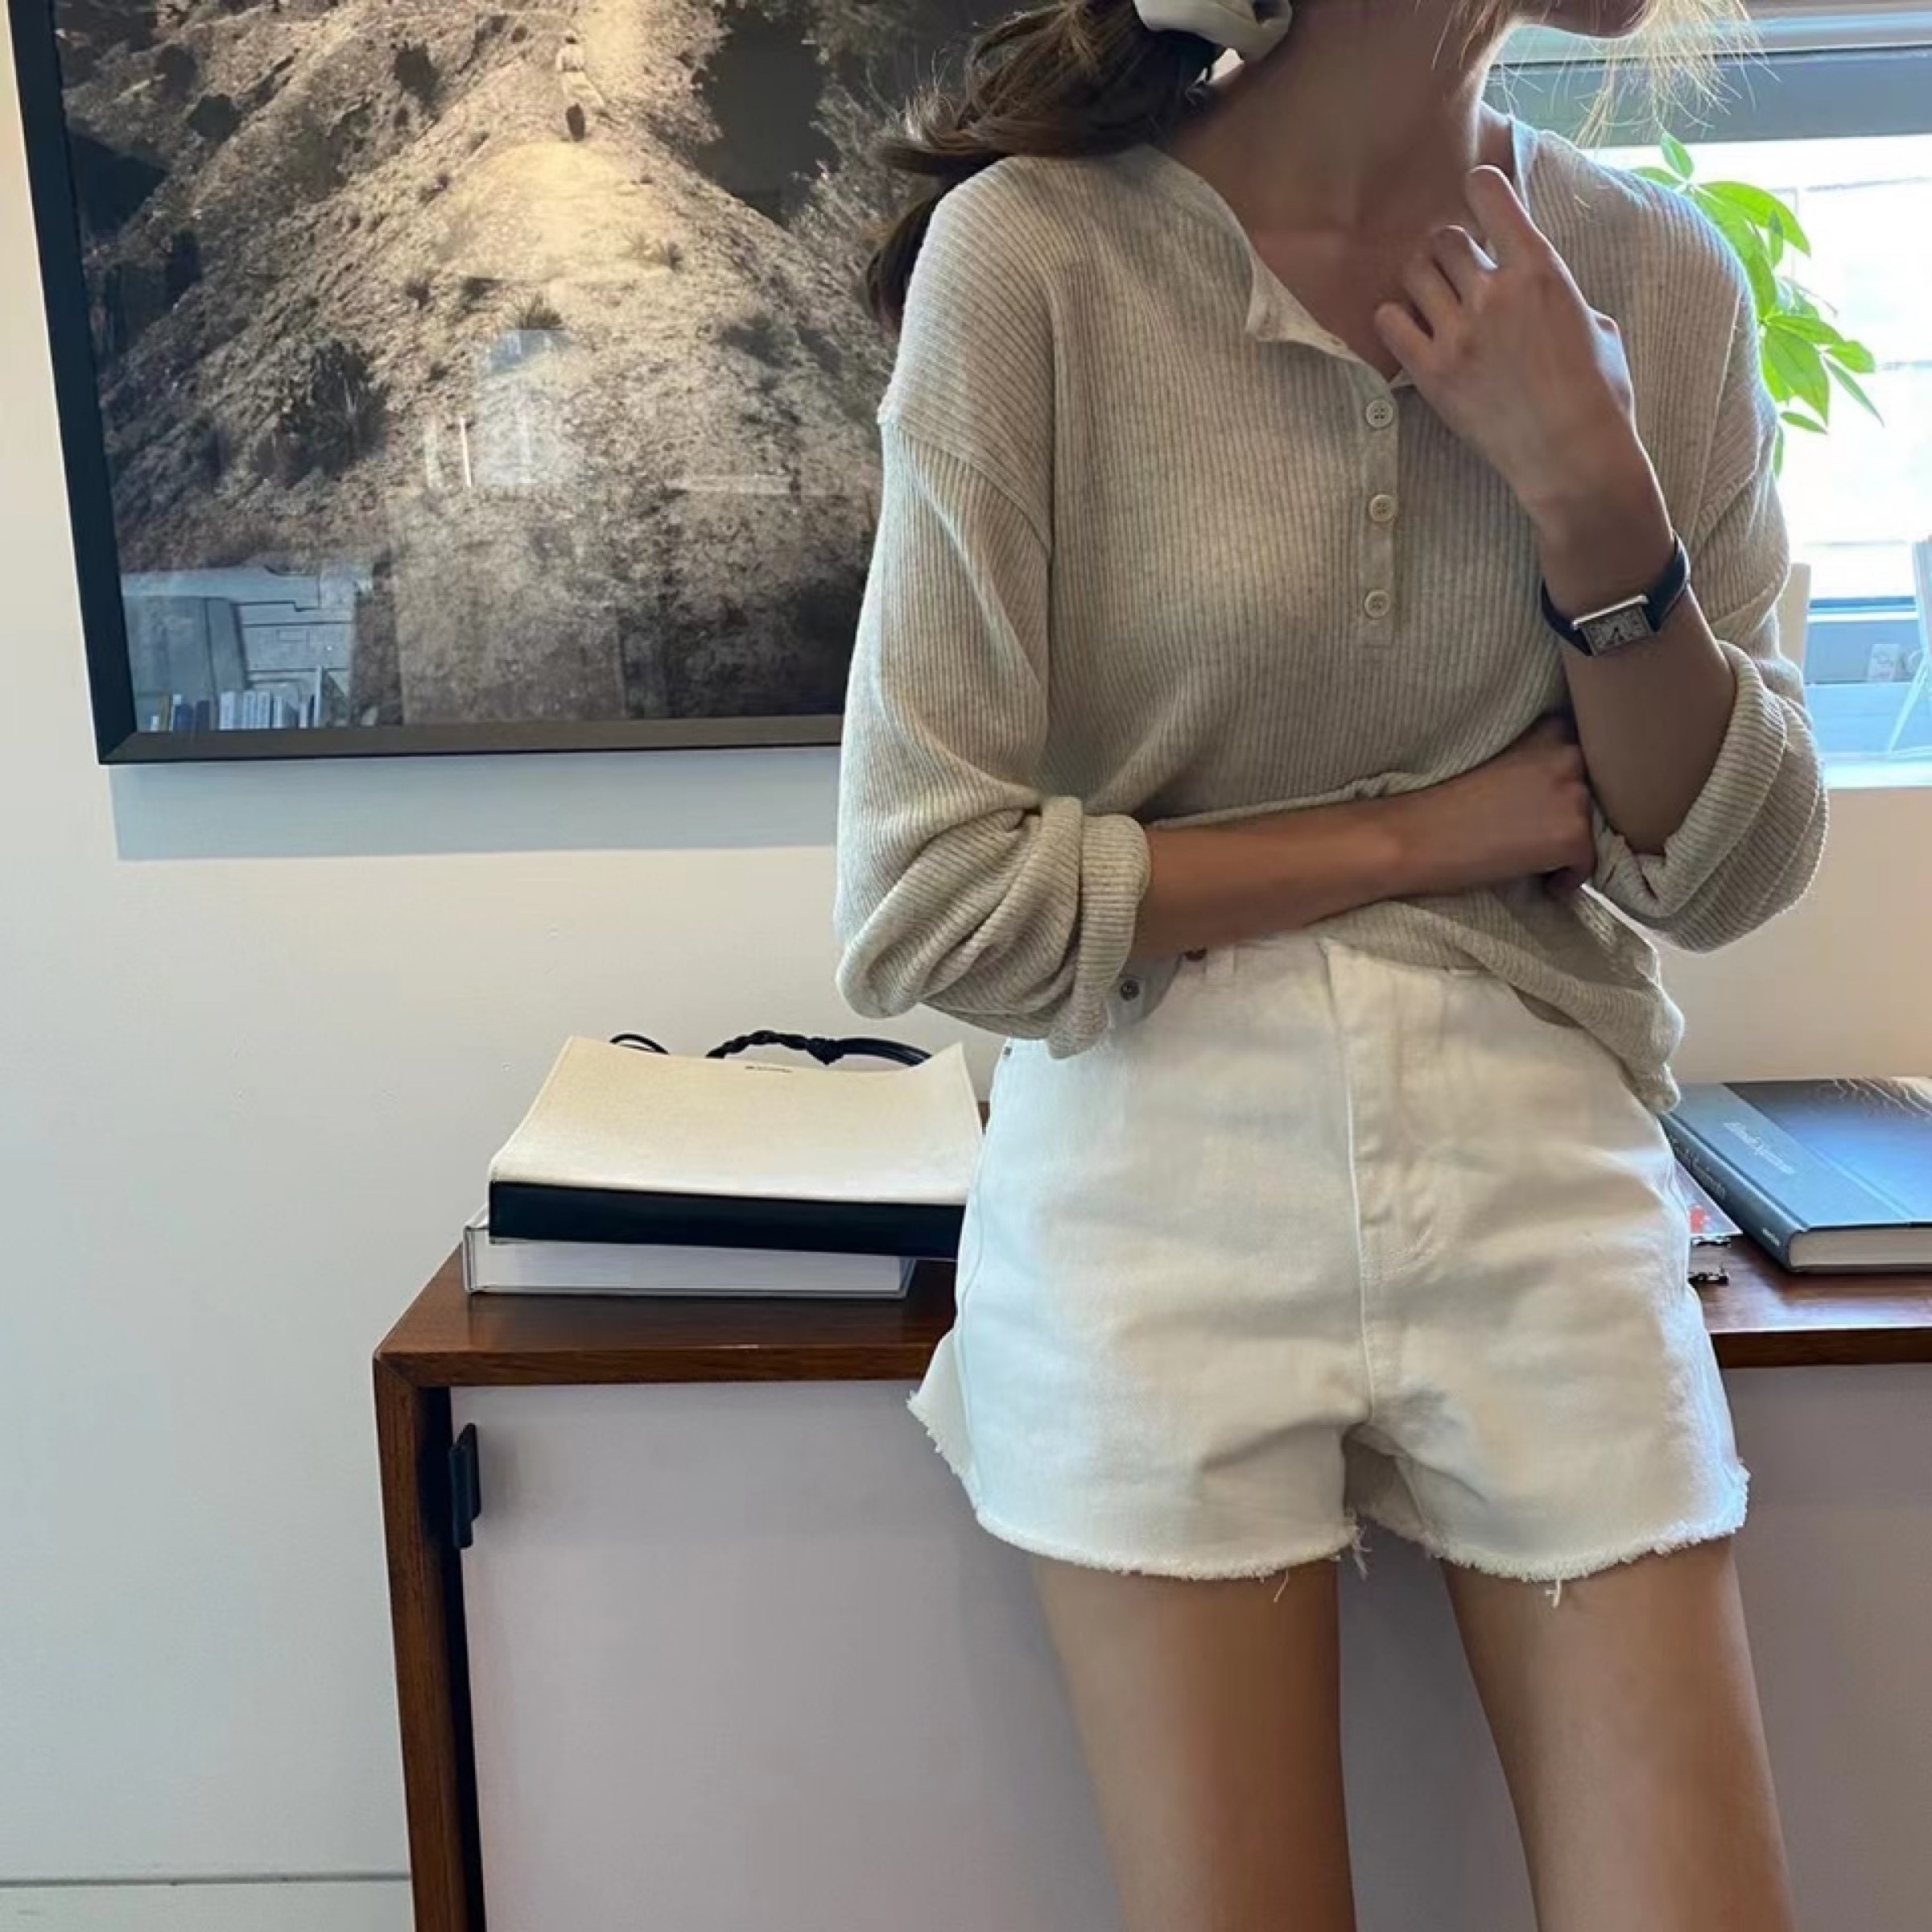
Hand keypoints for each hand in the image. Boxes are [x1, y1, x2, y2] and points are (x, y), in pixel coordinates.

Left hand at [1373, 168, 1658, 540]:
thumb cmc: (1598, 393)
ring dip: (1422, 280)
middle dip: (1449, 249)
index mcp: (1541, 271)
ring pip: (1415, 273)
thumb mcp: (1596, 323)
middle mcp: (1494, 294)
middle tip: (1456, 271)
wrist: (1572, 456)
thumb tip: (1534, 283)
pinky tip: (1409, 329)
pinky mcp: (1432, 373)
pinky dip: (1395, 319)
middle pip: (1445, 239)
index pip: (1494, 197)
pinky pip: (1390, 323)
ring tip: (1433, 299)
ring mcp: (1459, 334)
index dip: (1480, 188)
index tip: (1477, 191)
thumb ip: (1555, 292)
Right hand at [1384, 716, 1596, 897]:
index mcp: (1550, 731)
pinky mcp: (1574, 835)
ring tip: (1525, 855)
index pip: (1590, 759)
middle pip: (1594, 796)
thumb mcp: (1501, 762)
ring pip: (1592, 831)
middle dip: (1568, 817)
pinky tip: (1532, 877)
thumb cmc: (1445, 805)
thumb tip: (1566, 796)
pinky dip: (1563, 879)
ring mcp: (1575, 795)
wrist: (1416, 836)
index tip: (1540, 806)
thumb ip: (1539, 764)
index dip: (1564, 788)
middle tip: (1528, 834)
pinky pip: (1586, 866)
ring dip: (1565, 847)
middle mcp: (1570, 755)